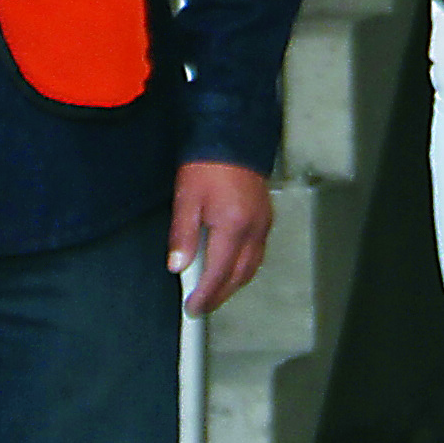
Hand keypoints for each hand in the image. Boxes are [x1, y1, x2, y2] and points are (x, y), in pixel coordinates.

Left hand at [171, 161, 273, 318]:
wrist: (231, 135)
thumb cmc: (208, 163)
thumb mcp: (186, 199)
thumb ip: (182, 235)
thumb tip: (177, 265)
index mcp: (233, 226)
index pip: (219, 273)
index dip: (206, 295)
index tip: (194, 307)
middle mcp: (254, 229)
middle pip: (239, 276)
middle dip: (221, 295)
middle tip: (202, 306)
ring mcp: (263, 224)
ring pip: (252, 267)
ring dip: (233, 284)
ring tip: (214, 292)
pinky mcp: (265, 217)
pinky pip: (258, 252)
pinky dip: (244, 267)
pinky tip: (230, 267)